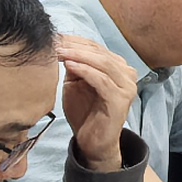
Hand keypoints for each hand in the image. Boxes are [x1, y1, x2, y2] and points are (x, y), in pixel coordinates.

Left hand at [53, 40, 137, 170]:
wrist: (93, 143)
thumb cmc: (84, 113)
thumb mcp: (76, 84)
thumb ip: (75, 66)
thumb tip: (63, 46)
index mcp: (118, 67)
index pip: (96, 48)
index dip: (75, 41)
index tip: (54, 38)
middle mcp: (127, 74)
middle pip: (99, 53)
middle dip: (75, 46)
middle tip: (54, 43)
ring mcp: (127, 87)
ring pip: (102, 63)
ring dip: (78, 55)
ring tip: (59, 52)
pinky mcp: (120, 100)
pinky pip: (102, 80)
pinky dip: (85, 70)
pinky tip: (69, 66)